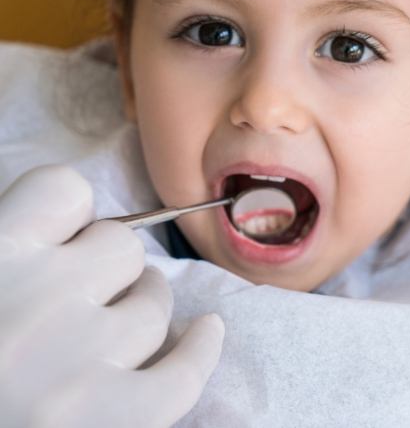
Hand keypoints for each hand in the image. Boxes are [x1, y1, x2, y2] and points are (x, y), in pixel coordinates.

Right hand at [0, 165, 223, 427]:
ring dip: (144, 306)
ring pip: (151, 303)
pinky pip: (181, 374)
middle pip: (119, 246)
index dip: (69, 213)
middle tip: (89, 290)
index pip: (63, 190)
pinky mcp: (106, 423)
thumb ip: (4, 252)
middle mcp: (36, 298)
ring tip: (122, 322)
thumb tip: (57, 236)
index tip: (65, 236)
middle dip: (109, 265)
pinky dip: (199, 351)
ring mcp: (75, 363)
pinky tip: (206, 332)